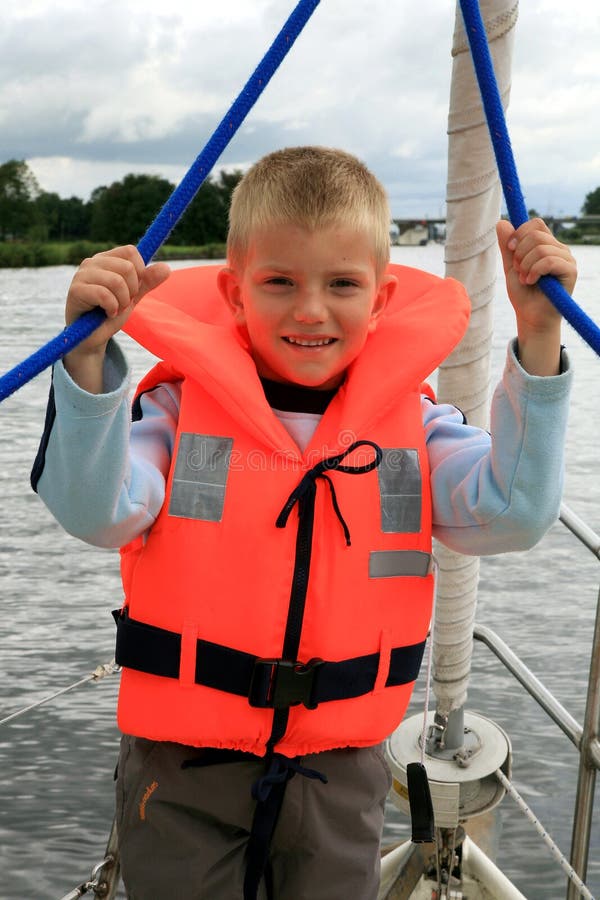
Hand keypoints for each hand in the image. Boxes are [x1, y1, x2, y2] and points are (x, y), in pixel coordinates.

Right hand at [64, 245, 169, 391]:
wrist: (92, 338)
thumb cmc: (110, 314)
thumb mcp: (133, 296)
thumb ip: (147, 282)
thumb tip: (166, 268)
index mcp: (106, 259)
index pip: (131, 251)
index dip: (139, 273)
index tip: (132, 290)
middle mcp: (92, 262)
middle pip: (127, 268)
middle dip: (131, 292)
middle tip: (121, 303)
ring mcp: (82, 275)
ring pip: (116, 281)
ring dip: (122, 302)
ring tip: (114, 309)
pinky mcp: (75, 290)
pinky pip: (104, 295)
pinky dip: (112, 308)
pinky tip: (107, 314)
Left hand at [496, 219, 576, 374]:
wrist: (531, 317)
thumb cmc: (523, 294)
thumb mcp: (511, 267)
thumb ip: (507, 246)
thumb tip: (501, 222)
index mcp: (547, 245)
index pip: (535, 224)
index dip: (519, 234)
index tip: (509, 250)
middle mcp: (559, 249)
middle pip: (536, 234)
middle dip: (519, 254)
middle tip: (519, 271)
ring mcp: (567, 259)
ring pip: (541, 248)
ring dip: (525, 266)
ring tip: (525, 279)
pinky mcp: (571, 271)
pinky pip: (549, 260)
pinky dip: (534, 271)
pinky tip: (531, 282)